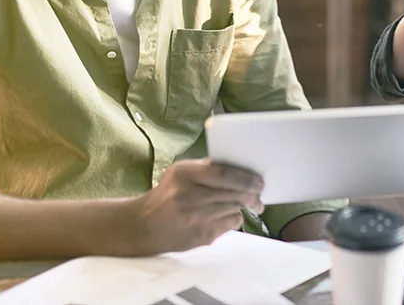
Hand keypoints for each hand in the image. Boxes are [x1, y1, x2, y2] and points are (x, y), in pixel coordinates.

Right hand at [127, 158, 263, 254]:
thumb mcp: (180, 172)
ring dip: (243, 206)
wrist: (144, 226)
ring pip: (234, 209)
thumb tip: (240, 165)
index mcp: (184, 174)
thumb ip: (207, 167)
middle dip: (251, 194)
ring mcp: (195, 218)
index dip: (245, 177)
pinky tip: (226, 215)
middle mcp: (189, 196)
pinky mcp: (200, 236)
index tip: (259, 180)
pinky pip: (229, 225)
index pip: (223, 173)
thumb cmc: (168, 195)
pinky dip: (233, 218)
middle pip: (232, 193)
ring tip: (246, 203)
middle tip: (259, 194)